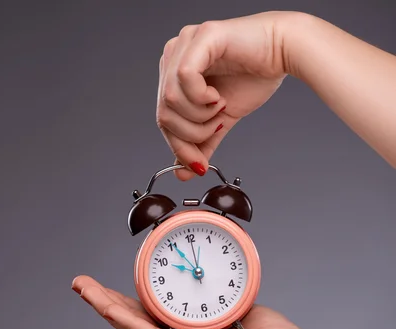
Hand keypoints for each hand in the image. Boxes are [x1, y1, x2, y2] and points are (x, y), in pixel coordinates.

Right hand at [71, 275, 304, 328]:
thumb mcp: (220, 303)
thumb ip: (199, 294)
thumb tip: (189, 274)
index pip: (140, 318)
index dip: (115, 301)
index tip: (99, 286)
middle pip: (129, 323)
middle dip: (100, 302)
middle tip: (79, 284)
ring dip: (105, 308)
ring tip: (85, 291)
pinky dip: (128, 321)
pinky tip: (110, 310)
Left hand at [156, 11, 288, 179]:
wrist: (286, 52)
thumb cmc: (254, 76)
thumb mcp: (220, 119)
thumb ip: (200, 143)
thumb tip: (183, 173)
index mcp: (172, 72)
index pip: (163, 117)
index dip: (179, 146)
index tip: (199, 165)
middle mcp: (173, 54)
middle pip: (163, 111)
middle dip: (191, 133)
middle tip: (215, 127)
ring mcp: (185, 42)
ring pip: (170, 97)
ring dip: (199, 115)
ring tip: (220, 107)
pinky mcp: (202, 35)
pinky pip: (185, 76)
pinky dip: (201, 96)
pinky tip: (218, 96)